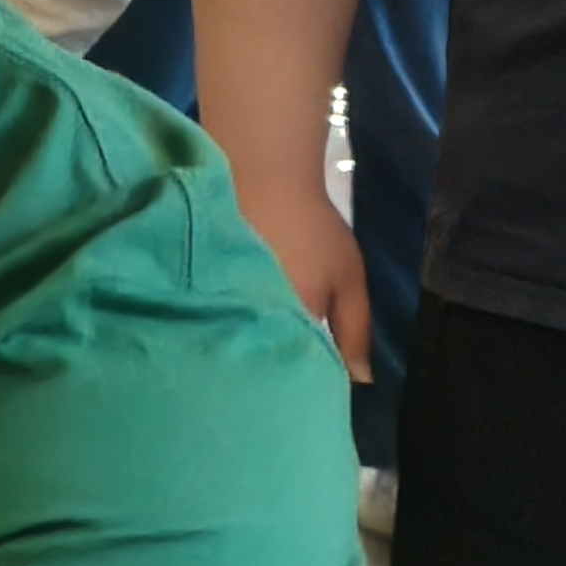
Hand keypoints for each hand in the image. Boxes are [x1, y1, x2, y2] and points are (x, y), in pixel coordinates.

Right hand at [233, 168, 370, 376]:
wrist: (262, 178)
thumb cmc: (311, 229)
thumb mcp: (348, 277)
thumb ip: (355, 329)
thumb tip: (361, 380)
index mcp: (288, 324)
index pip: (300, 371)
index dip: (310, 380)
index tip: (317, 387)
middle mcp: (250, 323)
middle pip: (265, 362)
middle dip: (278, 371)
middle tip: (289, 374)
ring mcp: (223, 308)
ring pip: (241, 345)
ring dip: (253, 350)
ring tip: (260, 357)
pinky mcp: (204, 294)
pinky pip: (219, 324)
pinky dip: (230, 328)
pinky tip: (234, 327)